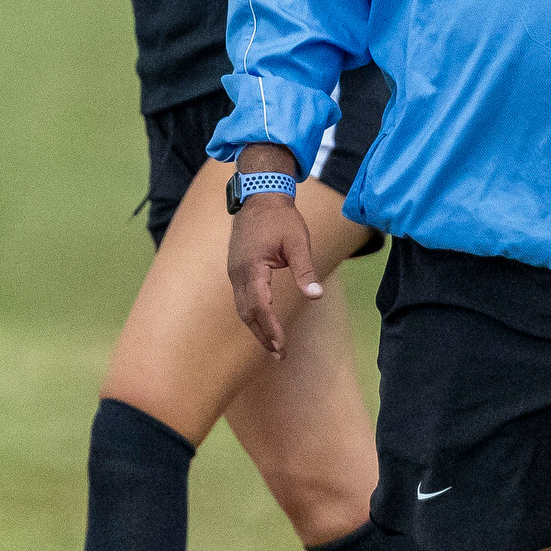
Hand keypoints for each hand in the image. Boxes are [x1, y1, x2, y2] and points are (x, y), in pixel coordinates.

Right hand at [225, 144, 320, 358]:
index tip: (282, 346)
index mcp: (251, 267)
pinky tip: (264, 323)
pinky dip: (252, 314)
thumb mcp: (298, 241)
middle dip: (263, 335)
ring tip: (273, 346)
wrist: (260, 196)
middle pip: (247, 313)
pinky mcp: (236, 269)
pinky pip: (242, 298)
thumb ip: (305, 268)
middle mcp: (238, 273)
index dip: (270, 328)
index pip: (259, 306)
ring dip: (256, 328)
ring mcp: (234, 271)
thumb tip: (316, 295)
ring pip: (242, 308)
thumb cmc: (281, 217)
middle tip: (279, 355)